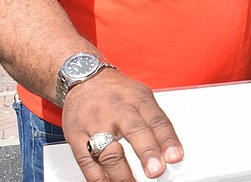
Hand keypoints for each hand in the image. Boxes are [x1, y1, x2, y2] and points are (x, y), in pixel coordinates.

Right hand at [61, 69, 182, 180]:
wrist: (83, 78)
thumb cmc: (117, 92)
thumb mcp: (142, 96)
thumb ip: (155, 122)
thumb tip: (169, 152)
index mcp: (138, 98)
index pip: (157, 119)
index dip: (167, 139)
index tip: (175, 157)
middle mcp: (117, 108)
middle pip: (134, 130)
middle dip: (146, 152)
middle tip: (156, 171)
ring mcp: (95, 122)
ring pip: (108, 151)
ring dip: (121, 174)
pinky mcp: (75, 136)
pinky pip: (86, 162)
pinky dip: (99, 178)